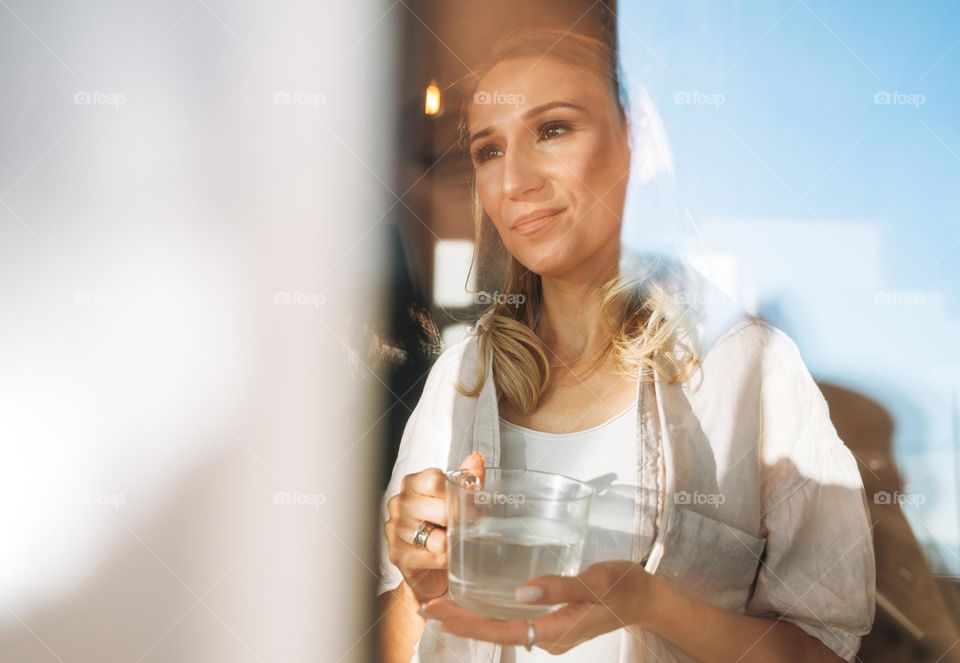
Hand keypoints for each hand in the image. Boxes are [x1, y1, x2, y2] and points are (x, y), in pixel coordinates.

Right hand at [384, 451, 484, 602]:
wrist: (430, 569)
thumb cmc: (442, 529)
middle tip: (473, 527)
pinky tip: (447, 558)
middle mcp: (400, 503)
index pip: (434, 480)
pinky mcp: (398, 555)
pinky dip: (444, 560)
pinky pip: (430, 558)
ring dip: (452, 543)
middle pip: (440, 510)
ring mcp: (395, 530)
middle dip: (461, 521)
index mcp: (413, 484)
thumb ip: (467, 479)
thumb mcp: (457, 501)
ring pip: (435, 537)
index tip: (469, 504)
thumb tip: (476, 459)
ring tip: (458, 543)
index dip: (456, 493)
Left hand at [419, 560, 654, 653]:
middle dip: (461, 622)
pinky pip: (515, 621)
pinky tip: (480, 600)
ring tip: (445, 604)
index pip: (502, 631)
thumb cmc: (624, 587)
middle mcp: (548, 637)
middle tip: (427, 607)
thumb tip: (522, 593)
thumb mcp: (596, 582)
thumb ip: (560, 587)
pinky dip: (492, 612)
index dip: (467, 623)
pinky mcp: (553, 622)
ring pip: (504, 627)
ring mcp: (550, 632)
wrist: (647, 598)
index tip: (437, 611)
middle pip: (496, 632)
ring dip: (474, 618)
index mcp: (556, 630)